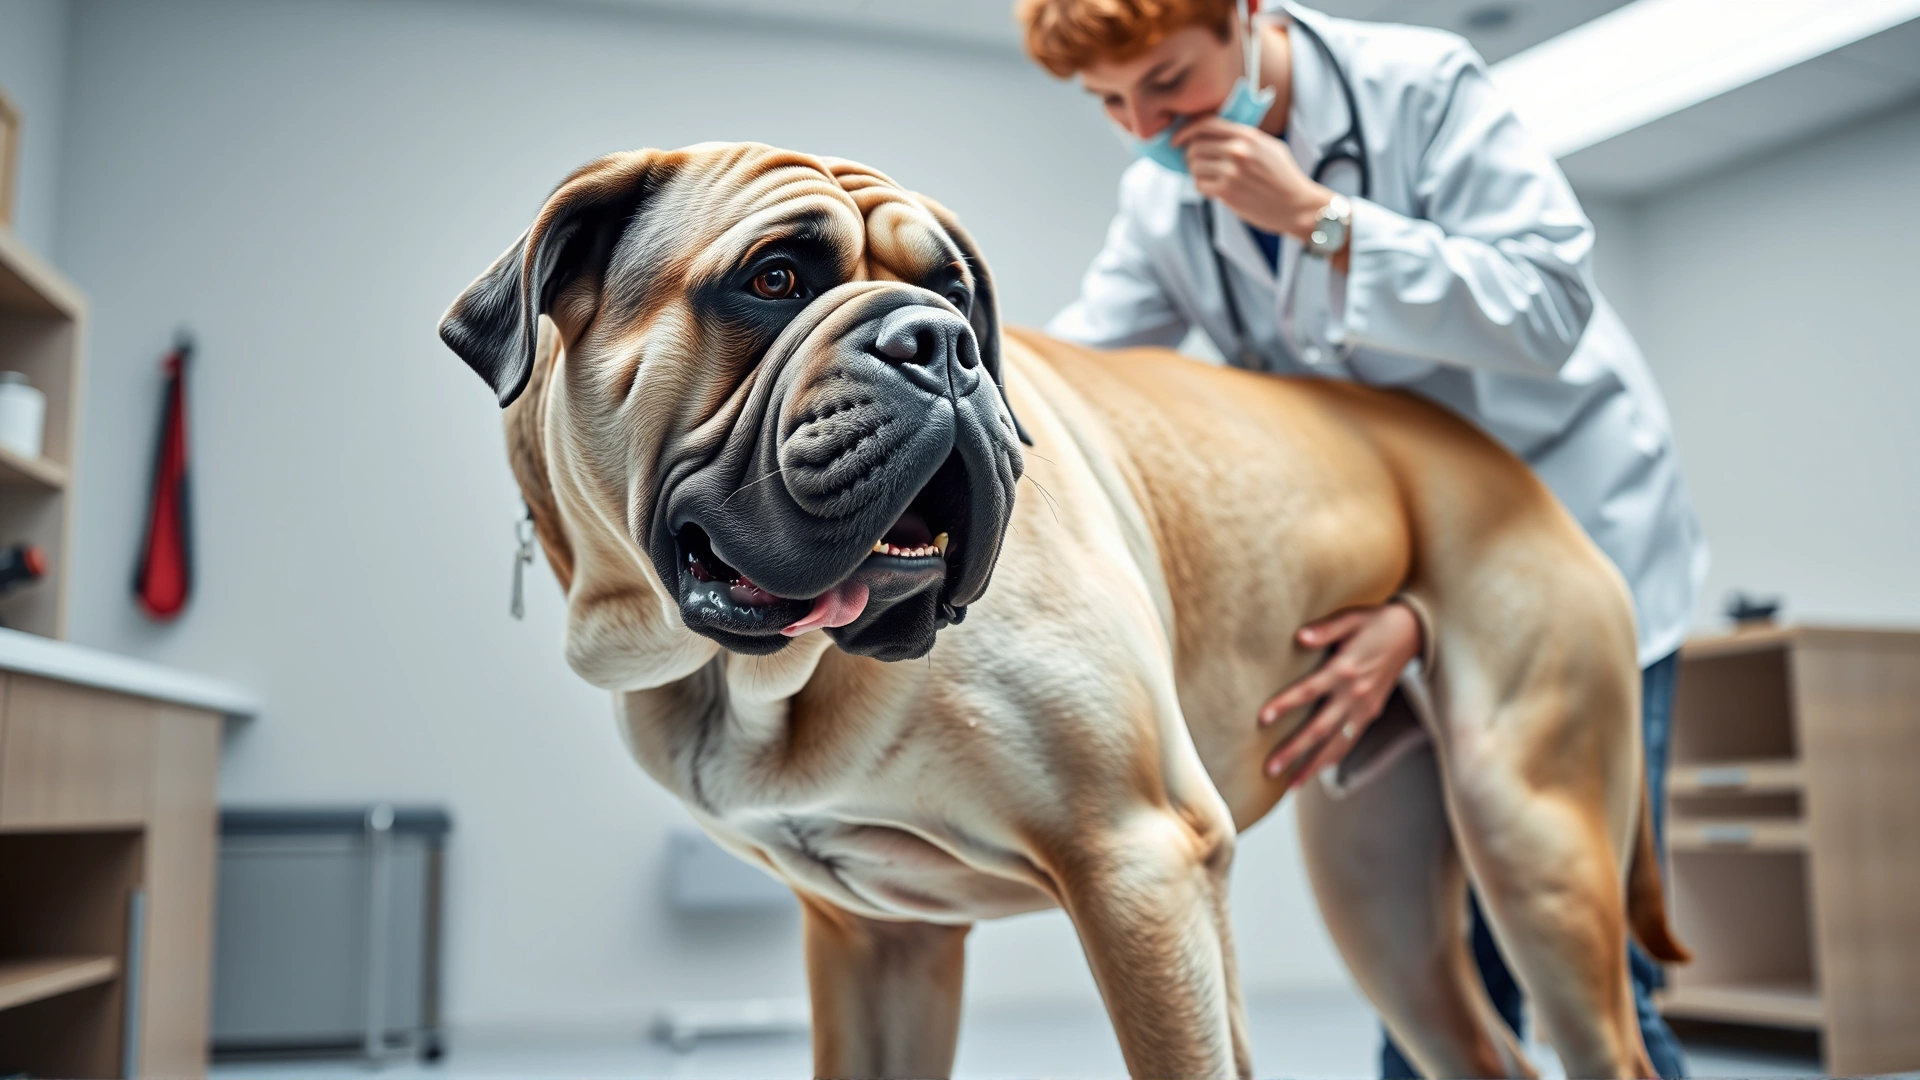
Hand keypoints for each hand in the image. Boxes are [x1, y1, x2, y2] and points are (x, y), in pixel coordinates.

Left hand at [1172, 117, 1331, 242]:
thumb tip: (1213, 133)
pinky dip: (1203, 187)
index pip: (1205, 124)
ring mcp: (1231, 171)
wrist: (1297, 206)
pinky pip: (1199, 185)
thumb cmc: (1284, 177)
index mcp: (1247, 135)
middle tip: (1198, 164)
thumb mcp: (1269, 147)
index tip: (1177, 139)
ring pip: (1194, 166)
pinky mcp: (1226, 192)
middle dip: (1191, 155)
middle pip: (1195, 146)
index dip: (1186, 130)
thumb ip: (1244, 137)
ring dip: (1196, 172)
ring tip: (1210, 177)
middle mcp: (1237, 150)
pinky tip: (1215, 190)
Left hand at [1258, 603, 1422, 787]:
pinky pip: (1350, 741)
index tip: (1261, 719)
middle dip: (1294, 751)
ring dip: (1313, 765)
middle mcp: (1354, 694)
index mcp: (1344, 669)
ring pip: (1336, 744)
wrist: (1412, 633)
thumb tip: (1301, 636)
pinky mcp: (1370, 713)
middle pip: (1319, 729)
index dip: (1284, 705)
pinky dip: (1334, 758)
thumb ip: (1325, 630)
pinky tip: (1317, 770)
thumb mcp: (1350, 618)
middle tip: (1270, 769)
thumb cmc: (1375, 623)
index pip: (1308, 692)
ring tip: (1291, 785)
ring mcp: (1364, 708)